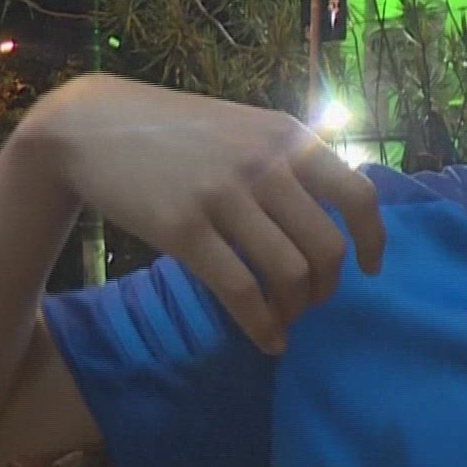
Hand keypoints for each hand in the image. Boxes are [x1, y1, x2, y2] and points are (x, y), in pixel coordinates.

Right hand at [20, 75, 382, 353]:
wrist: (94, 126)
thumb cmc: (178, 132)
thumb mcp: (247, 129)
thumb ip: (291, 162)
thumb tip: (341, 214)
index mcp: (289, 138)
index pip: (358, 196)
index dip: (372, 241)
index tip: (370, 269)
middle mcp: (265, 164)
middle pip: (327, 248)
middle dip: (328, 287)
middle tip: (314, 301)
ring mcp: (224, 196)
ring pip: (290, 274)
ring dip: (296, 309)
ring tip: (286, 319)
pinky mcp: (184, 229)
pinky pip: (241, 291)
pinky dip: (263, 325)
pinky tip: (267, 340)